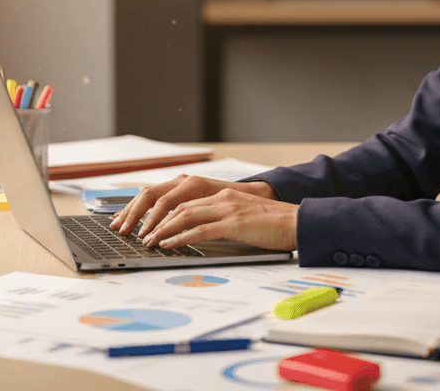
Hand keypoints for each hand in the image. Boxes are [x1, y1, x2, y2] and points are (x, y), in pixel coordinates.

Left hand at [139, 188, 297, 251]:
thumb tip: (203, 233)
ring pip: (184, 215)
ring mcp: (227, 209)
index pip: (184, 201)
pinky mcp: (234, 223)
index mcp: (224, 195)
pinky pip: (200, 229)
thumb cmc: (275, 225)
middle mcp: (222, 198)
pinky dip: (179, 237)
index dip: (163, 213)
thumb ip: (225, 220)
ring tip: (148, 241)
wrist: (299, 222)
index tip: (148, 224)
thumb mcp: (245, 217)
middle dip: (155, 220)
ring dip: (162, 229)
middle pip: (178, 206)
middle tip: (140, 233)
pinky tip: (168, 244)